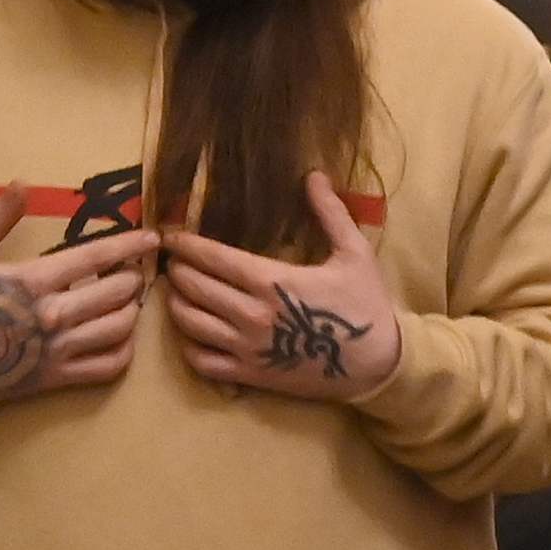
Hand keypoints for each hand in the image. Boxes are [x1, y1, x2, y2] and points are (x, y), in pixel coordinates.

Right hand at [0, 195, 156, 401]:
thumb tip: (22, 183)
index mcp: (33, 280)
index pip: (97, 257)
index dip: (130, 245)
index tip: (152, 239)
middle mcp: (53, 315)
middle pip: (118, 293)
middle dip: (132, 278)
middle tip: (132, 272)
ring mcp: (58, 349)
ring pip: (120, 328)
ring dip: (132, 311)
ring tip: (127, 300)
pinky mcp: (59, 378)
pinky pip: (110, 365)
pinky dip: (125, 349)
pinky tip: (119, 335)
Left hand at [164, 174, 400, 401]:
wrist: (378, 365)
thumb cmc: (366, 306)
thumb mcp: (355, 254)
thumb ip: (331, 213)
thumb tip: (314, 175)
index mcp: (272, 281)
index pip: (212, 258)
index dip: (186, 244)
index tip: (172, 236)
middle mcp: (251, 314)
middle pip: (193, 286)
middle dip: (178, 269)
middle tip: (175, 260)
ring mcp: (246, 347)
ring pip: (188, 322)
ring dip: (176, 302)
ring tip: (178, 290)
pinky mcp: (248, 374)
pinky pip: (200, 360)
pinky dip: (187, 344)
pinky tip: (191, 332)